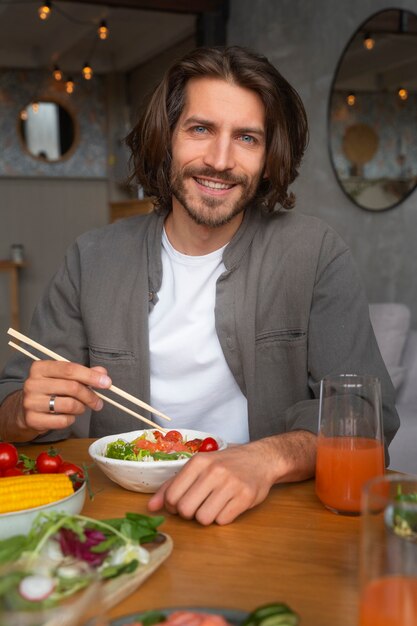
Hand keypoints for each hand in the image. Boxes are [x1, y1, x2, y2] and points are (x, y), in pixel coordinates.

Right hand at [21, 360, 111, 433]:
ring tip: (80, 408)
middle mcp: (33, 383)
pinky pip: (62, 420)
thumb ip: (84, 374)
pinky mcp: (32, 419)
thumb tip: (102, 372)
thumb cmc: (50, 390)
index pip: (70, 369)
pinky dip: (71, 419)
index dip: (91, 376)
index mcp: (40, 368)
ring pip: (69, 405)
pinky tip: (68, 416)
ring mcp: (31, 402)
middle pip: (72, 387)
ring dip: (81, 408)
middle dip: (90, 396)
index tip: (107, 383)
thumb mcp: (64, 378)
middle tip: (98, 403)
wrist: (25, 410)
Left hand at [147, 441, 276, 525]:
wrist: (261, 458)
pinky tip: (228, 505)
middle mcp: (214, 471)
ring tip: (214, 504)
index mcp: (199, 462)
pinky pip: (222, 521)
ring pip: (203, 518)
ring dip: (206, 517)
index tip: (182, 502)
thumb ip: (173, 484)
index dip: (173, 505)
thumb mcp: (199, 466)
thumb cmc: (226, 464)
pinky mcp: (245, 497)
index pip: (172, 495)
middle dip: (189, 513)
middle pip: (185, 510)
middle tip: (199, 504)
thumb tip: (151, 507)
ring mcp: (231, 484)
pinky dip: (223, 518)